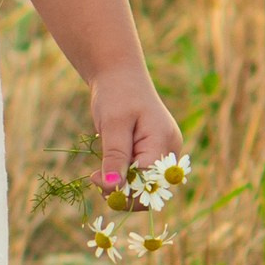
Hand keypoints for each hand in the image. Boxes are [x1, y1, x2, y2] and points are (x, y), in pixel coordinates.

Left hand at [91, 68, 183, 195]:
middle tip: (95, 180)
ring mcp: (163, 152)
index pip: (148, 182)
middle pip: (150, 188)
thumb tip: (113, 187)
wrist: (118, 73)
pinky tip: (108, 169)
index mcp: (164, 142)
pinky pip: (141, 175)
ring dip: (122, 185)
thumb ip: (115, 155)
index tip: (95, 180)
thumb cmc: (116, 93)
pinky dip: (124, 176)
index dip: (123, 189)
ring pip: (145, 184)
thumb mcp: (113, 124)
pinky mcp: (153, 152)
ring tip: (99, 175)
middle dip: (124, 191)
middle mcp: (169, 150)